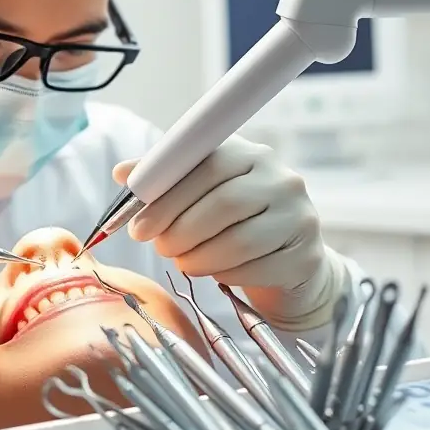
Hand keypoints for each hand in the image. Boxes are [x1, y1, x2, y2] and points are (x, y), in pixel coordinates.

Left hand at [114, 135, 349, 330]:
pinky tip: (216, 272)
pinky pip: (256, 269)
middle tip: (160, 248)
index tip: (138, 224)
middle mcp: (282, 179)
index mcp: (250, 155)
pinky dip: (224, 274)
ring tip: (183, 261)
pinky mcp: (307, 256)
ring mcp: (300, 217)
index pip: (207, 165)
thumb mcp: (199, 194)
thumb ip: (164, 180)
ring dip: (198, 257)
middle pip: (223, 203)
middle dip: (180, 231)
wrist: (288, 259)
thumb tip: (122, 172)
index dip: (166, 196)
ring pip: (238, 241)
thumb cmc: (233, 222)